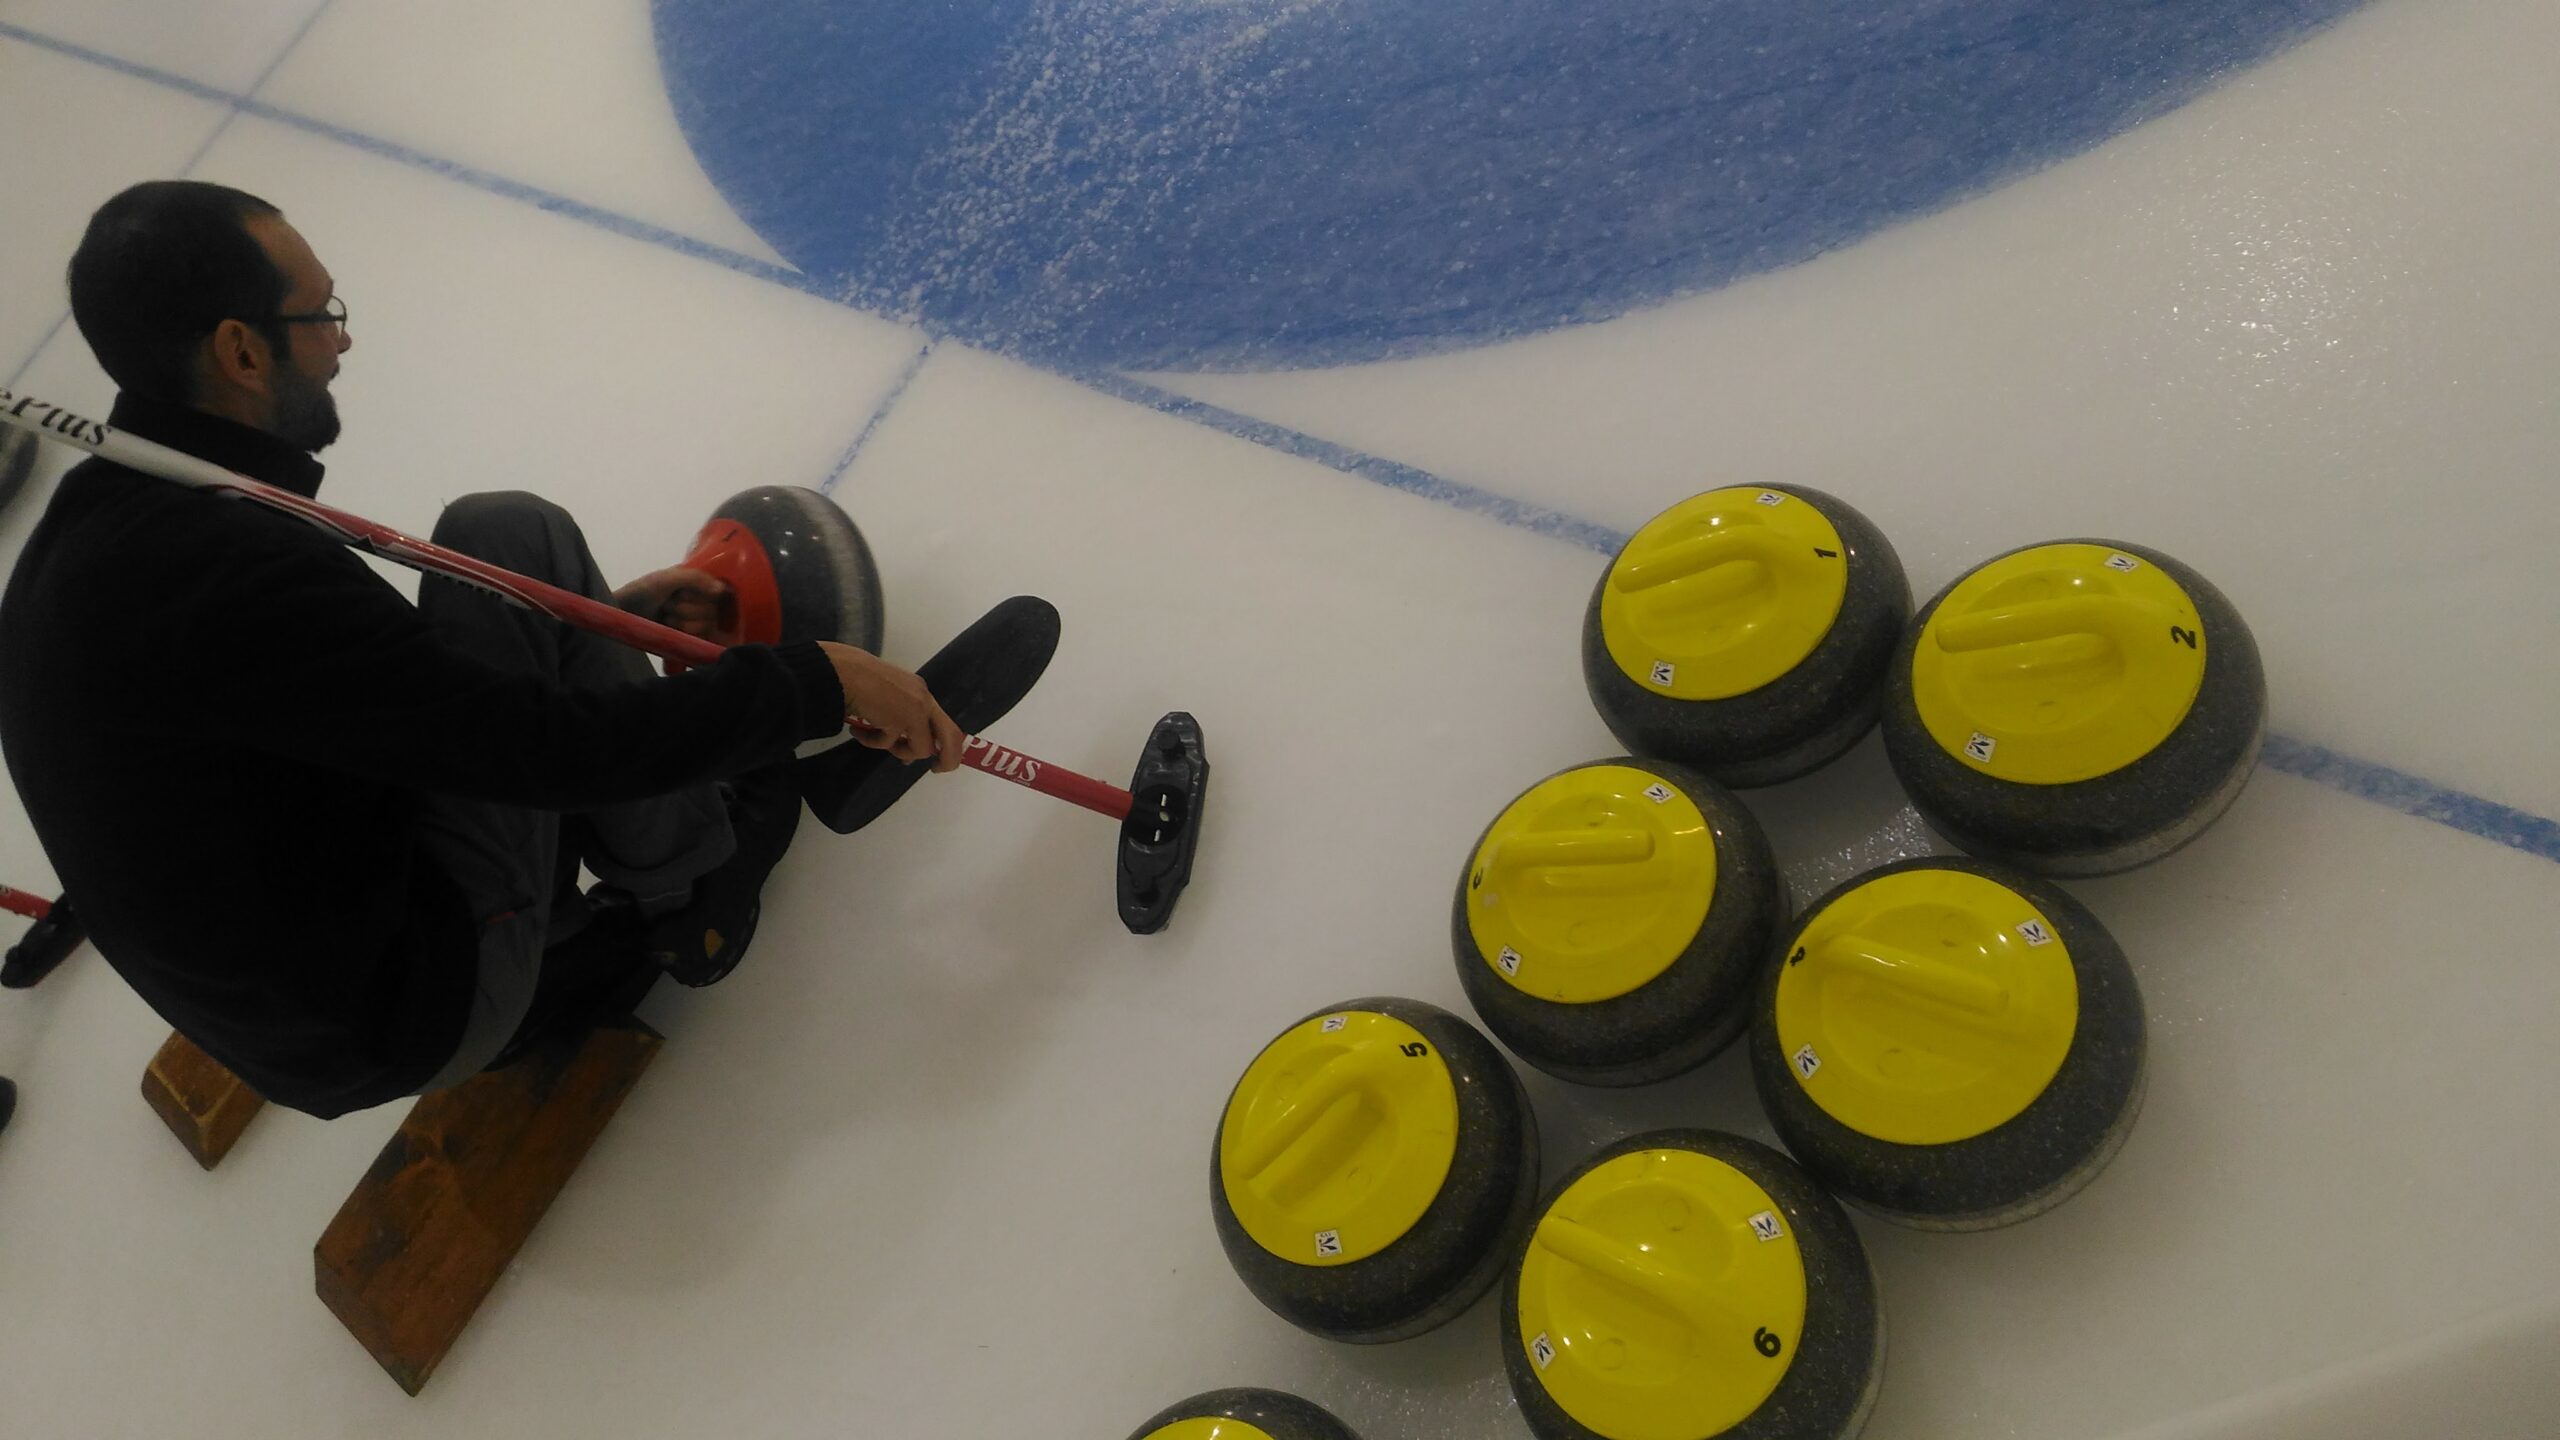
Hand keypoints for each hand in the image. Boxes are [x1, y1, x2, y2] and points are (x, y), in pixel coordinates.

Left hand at [613, 566, 729, 638]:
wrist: (621, 615)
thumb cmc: (641, 592)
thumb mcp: (666, 579)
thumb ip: (694, 579)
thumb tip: (721, 589)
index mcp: (698, 583)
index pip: (720, 590)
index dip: (704, 594)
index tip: (683, 593)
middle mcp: (701, 601)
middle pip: (713, 610)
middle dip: (686, 609)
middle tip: (667, 605)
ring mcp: (696, 621)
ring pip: (707, 625)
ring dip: (682, 622)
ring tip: (665, 618)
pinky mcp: (691, 638)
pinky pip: (702, 639)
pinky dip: (685, 634)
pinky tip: (672, 630)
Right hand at [815, 641, 966, 770]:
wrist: (842, 672)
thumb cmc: (857, 678)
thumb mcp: (887, 695)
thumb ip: (900, 716)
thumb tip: (906, 746)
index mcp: (920, 691)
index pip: (943, 721)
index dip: (944, 741)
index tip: (937, 757)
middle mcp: (923, 700)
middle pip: (951, 736)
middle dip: (948, 758)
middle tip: (937, 769)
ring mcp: (914, 710)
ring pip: (921, 749)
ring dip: (897, 750)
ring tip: (870, 736)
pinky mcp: (899, 721)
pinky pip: (890, 745)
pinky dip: (871, 743)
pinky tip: (857, 731)